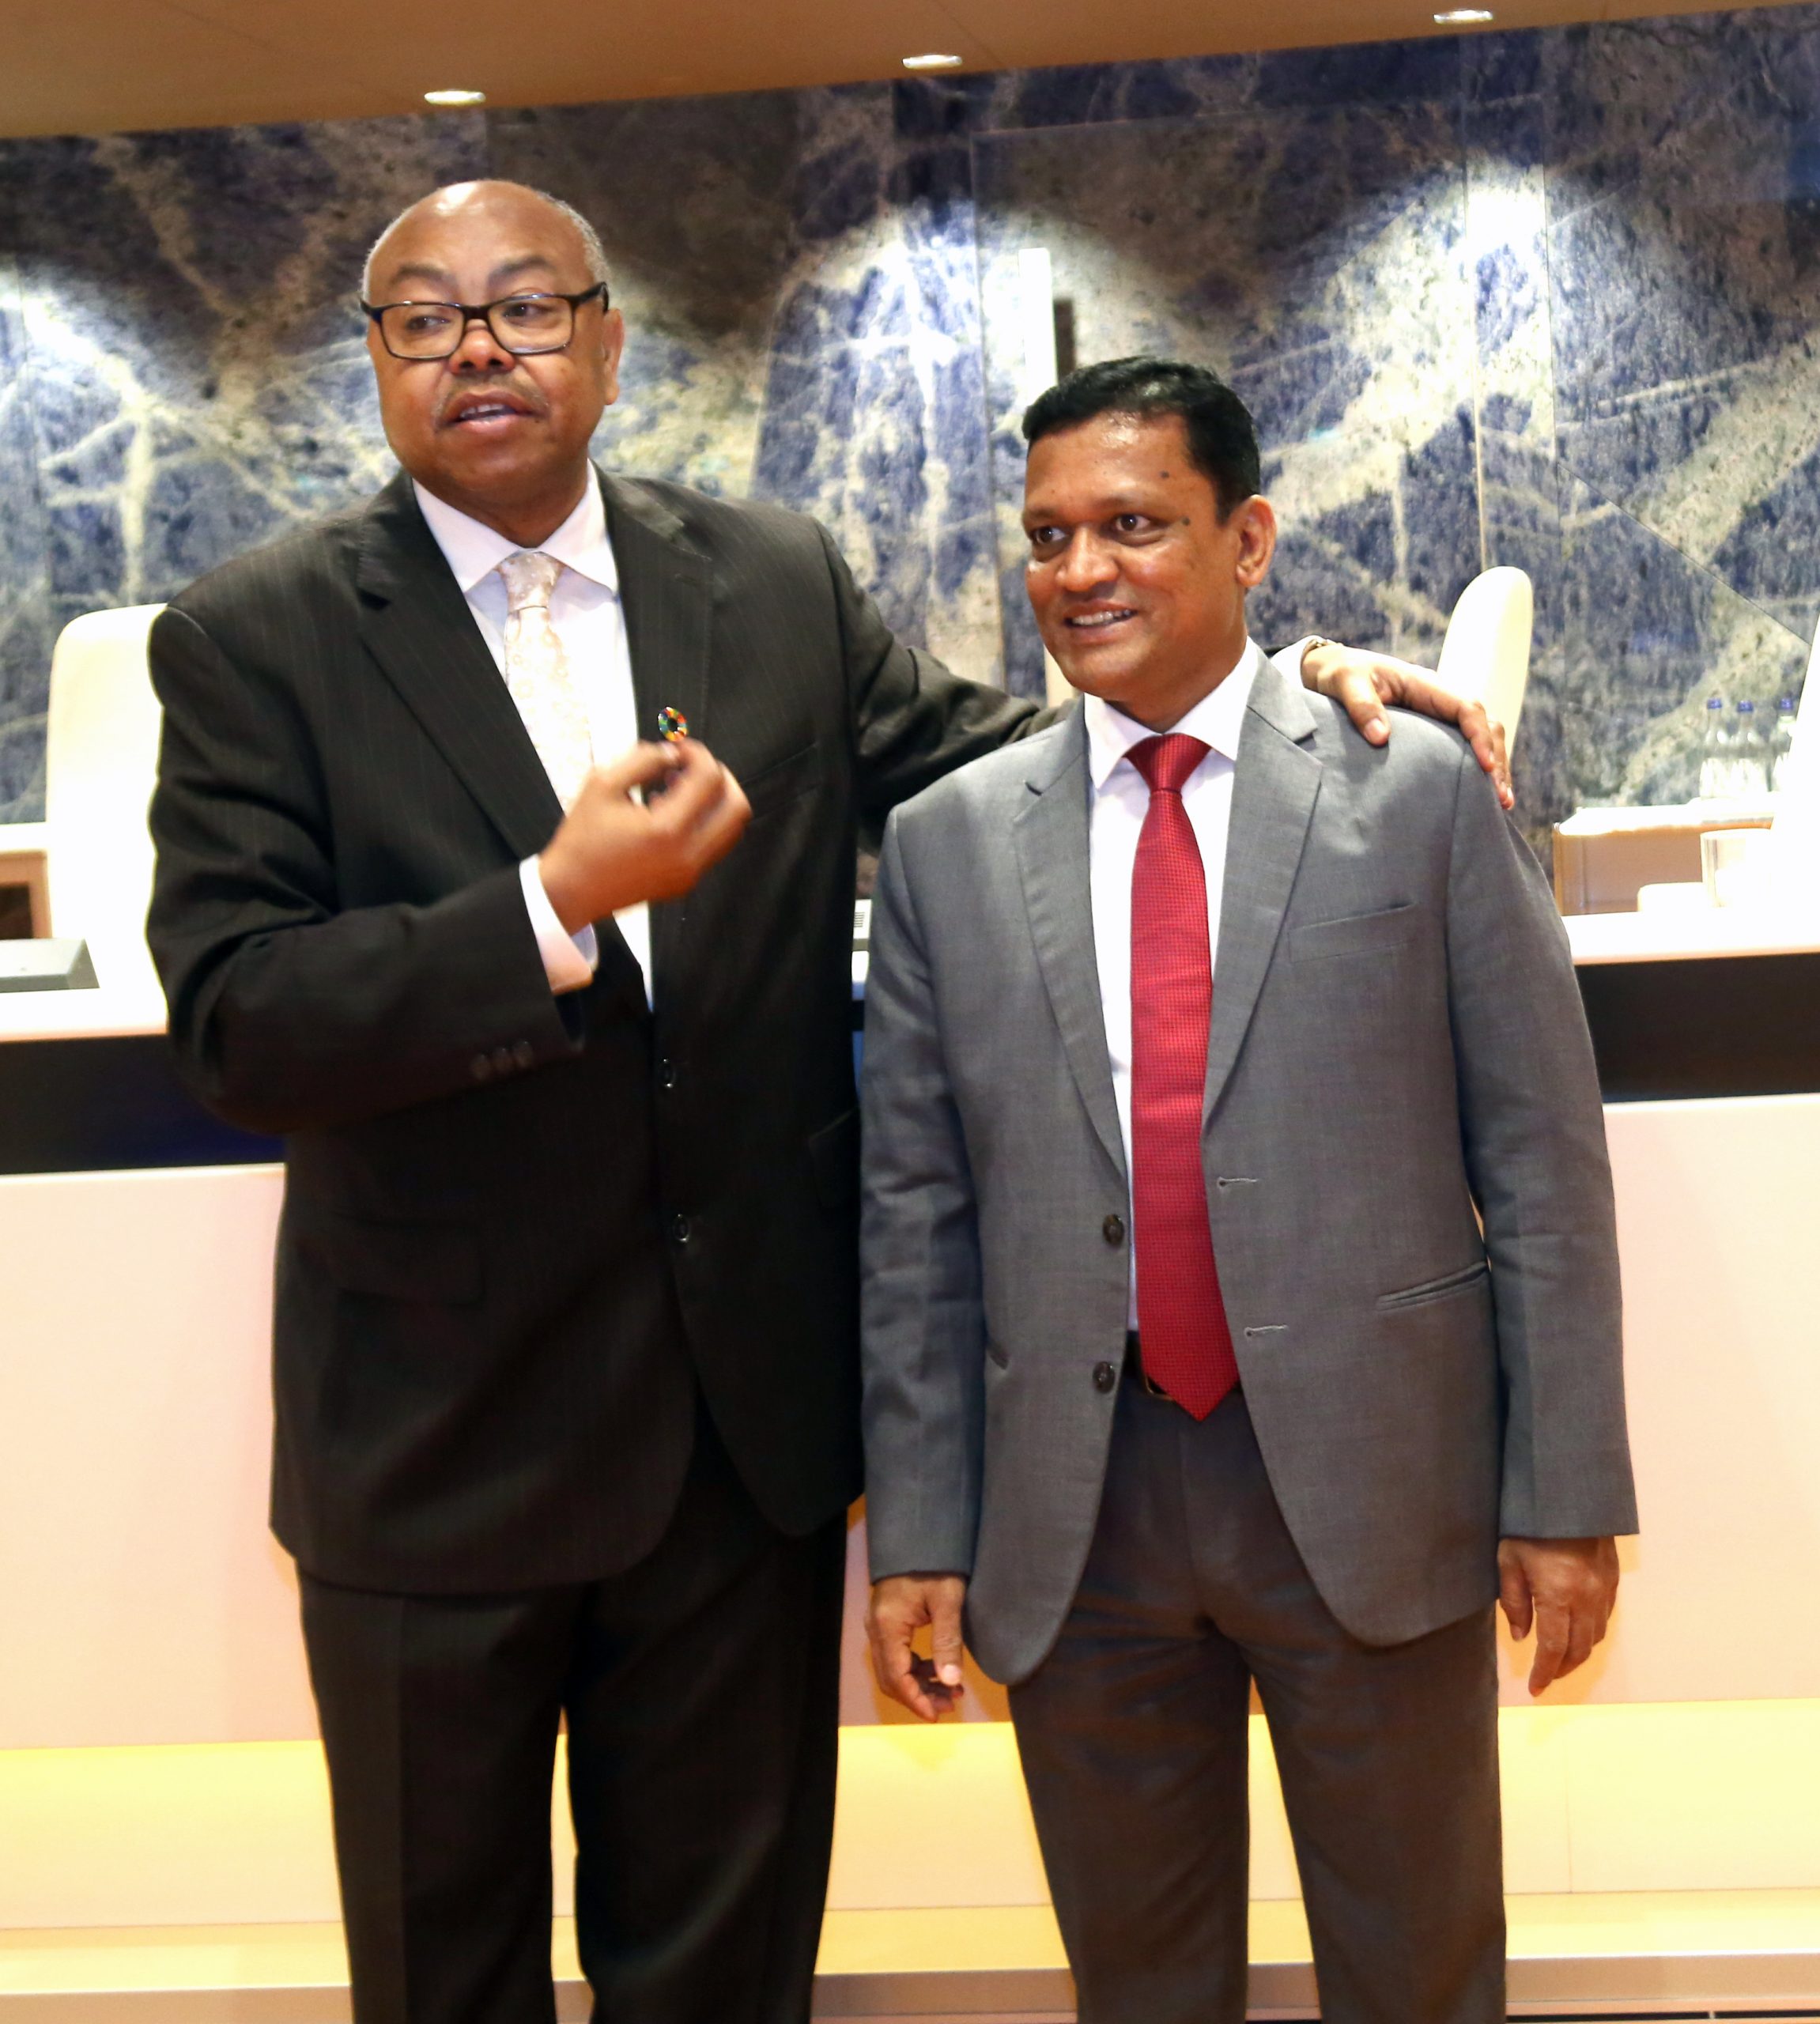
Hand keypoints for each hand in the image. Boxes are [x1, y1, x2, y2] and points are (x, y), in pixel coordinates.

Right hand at [539, 737, 750, 932]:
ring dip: (713, 800)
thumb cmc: (581, 840)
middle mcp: (687, 856)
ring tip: (675, 788)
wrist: (570, 891)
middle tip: (689, 766)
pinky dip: (702, 822)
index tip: (678, 749)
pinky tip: (667, 812)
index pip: (710, 779)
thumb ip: (644, 759)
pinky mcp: (686, 882)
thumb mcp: (602, 785)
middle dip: (718, 777)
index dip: (698, 754)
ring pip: (731, 828)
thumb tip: (674, 752)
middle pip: (737, 807)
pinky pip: (712, 845)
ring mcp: (690, 873)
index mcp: (666, 831)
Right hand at [868, 1574, 968, 1720]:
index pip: (896, 1676)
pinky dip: (915, 1668)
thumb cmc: (936, 1565)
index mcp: (887, 1626)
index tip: (937, 1715)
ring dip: (918, 1684)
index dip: (915, 1700)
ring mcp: (878, 1625)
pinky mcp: (886, 1621)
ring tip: (951, 1691)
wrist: (922, 1535)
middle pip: (890, 1677)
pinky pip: (895, 1655)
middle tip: (950, 1704)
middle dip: (918, 1696)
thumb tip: (951, 1682)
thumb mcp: (948, 1601)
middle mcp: (876, 1629)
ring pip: (892, 1668)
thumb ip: (948, 1642)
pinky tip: (938, 1671)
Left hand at [1300, 641, 1513, 809]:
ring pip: (1480, 739)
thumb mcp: (1346, 683)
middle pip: (1485, 725)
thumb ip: (1361, 706)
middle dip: (1497, 759)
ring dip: (1494, 769)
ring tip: (1501, 805)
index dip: (1480, 737)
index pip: (1467, 707)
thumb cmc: (1340, 675)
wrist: (1330, 672)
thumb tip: (1381, 738)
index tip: (1485, 767)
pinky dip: (1474, 771)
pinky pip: (1461, 749)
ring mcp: (1438, 716)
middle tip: (1501, 798)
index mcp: (1426, 684)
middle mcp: (1439, 700)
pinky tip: (1480, 797)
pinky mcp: (1431, 733)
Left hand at [1498, 1536, 1619, 1694]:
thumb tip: (1520, 1636)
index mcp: (1558, 1595)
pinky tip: (1578, 1632)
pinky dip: (1592, 1633)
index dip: (1545, 1672)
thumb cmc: (1529, 1525)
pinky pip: (1605, 1617)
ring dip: (1579, 1654)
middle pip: (1579, 1649)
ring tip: (1561, 1660)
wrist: (1568, 1494)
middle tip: (1547, 1677)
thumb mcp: (1508, 1559)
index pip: (1553, 1648)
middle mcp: (1586, 1598)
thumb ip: (1513, 1600)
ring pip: (1596, 1636)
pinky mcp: (1612, 1579)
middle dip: (1562, 1669)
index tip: (1535, 1688)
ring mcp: (1603, 1589)